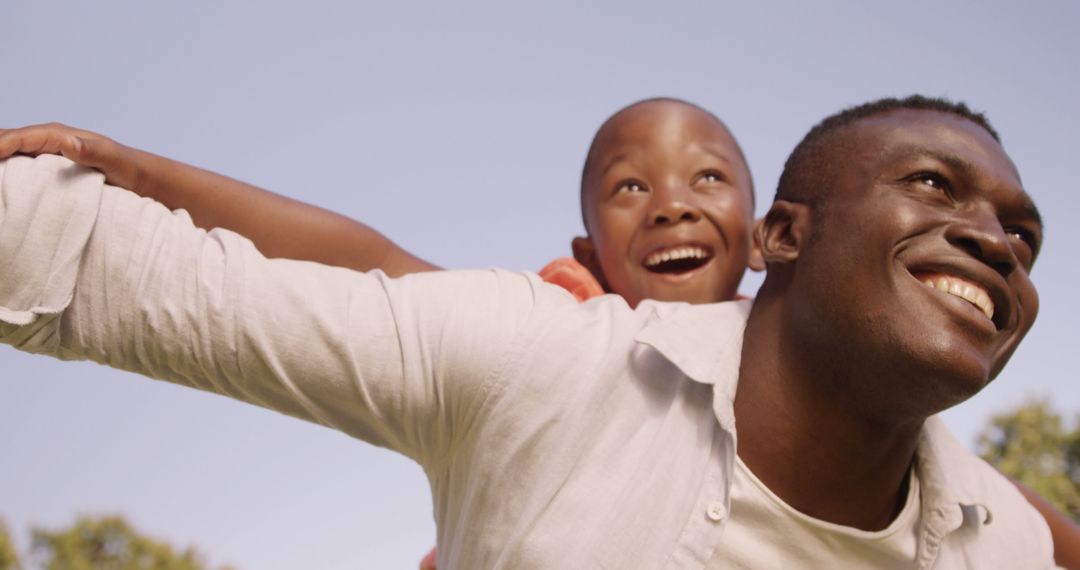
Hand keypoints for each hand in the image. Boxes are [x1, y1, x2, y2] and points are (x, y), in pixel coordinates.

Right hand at [0, 123, 140, 189]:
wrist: (138, 175)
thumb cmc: (128, 168)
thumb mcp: (113, 161)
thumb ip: (92, 152)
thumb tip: (69, 142)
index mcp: (58, 135)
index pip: (17, 138)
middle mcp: (47, 139)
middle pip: (5, 140)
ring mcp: (44, 150)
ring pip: (6, 149)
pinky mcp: (44, 164)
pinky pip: (14, 162)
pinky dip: (1, 166)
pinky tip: (0, 181)